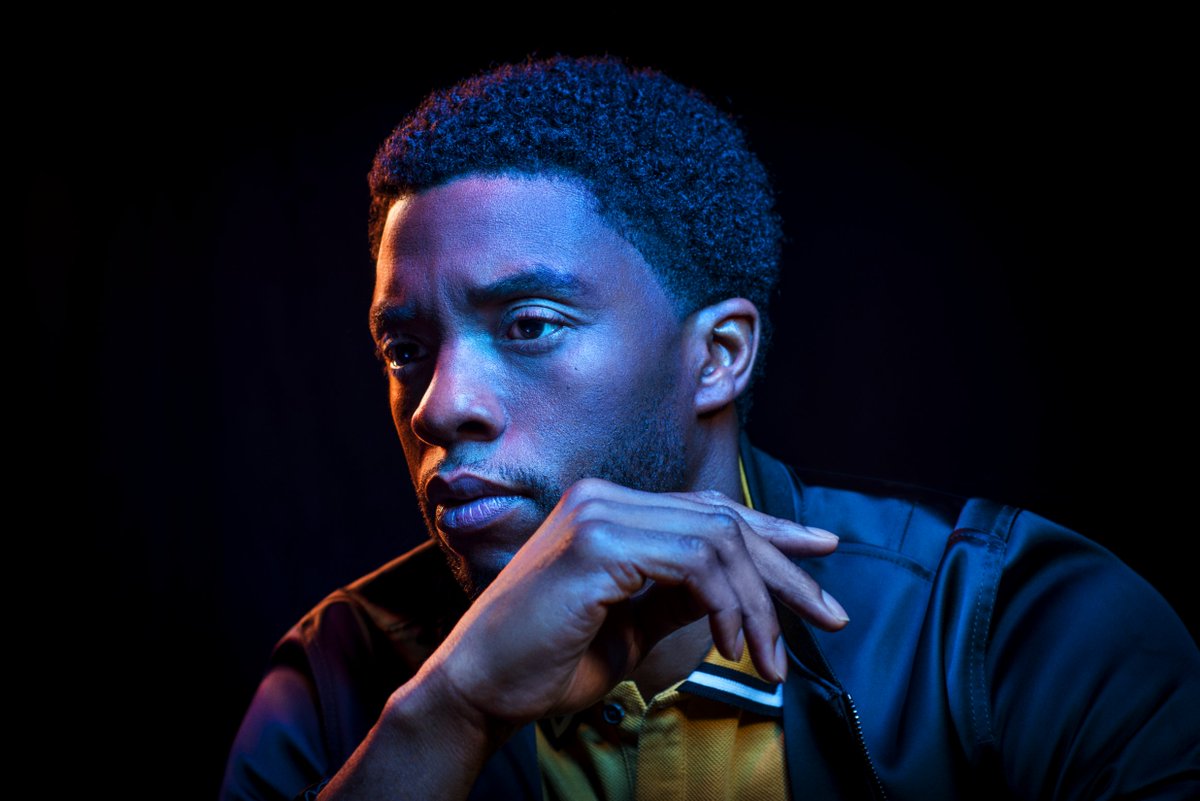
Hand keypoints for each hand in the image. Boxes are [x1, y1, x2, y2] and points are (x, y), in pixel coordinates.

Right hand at [417, 477, 846, 730]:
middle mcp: (603, 498)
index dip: (772, 531)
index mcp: (607, 509)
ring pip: (718, 539)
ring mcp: (597, 514)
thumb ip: (679, 595)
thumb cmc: (545, 664)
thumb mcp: (631, 625)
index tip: (820, 552)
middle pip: (724, 519)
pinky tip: (729, 644)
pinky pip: (694, 562)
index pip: (707, 510)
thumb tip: (737, 586)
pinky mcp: (596, 544)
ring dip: (757, 603)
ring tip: (769, 658)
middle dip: (784, 572)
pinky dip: (726, 604)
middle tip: (830, 616)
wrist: (478, 690)